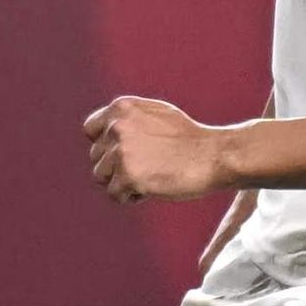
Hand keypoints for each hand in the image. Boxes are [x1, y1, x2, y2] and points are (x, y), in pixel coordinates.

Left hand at [85, 96, 235, 203]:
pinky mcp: (129, 176)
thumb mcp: (154, 114)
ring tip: (149, 177)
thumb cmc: (189, 138)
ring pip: (101, 177)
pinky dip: (131, 196)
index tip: (125, 153)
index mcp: (121, 108)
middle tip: (147, 167)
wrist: (214, 155)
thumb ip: (127, 120)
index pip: (91, 130)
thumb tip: (101, 130)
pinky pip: (115, 194)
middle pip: (96, 157)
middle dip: (116, 167)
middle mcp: (117, 127)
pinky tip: (152, 188)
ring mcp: (122, 151)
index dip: (105, 145)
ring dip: (122, 182)